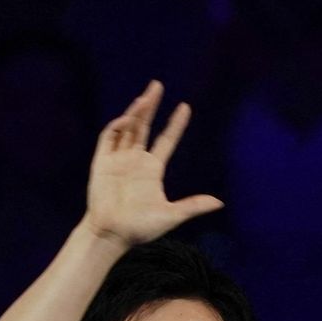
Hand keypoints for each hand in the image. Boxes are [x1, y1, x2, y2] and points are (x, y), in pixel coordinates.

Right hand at [84, 80, 223, 247]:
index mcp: (152, 169)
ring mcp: (118, 160)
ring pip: (128, 128)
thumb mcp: (171, 215)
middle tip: (157, 85)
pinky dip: (117, 127)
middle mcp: (136, 160)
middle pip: (145, 126)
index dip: (175, 124)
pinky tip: (128, 120)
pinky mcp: (102, 163)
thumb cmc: (141, 228)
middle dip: (150, 106)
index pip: (166, 140)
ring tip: (145, 98)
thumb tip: (219, 203)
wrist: (112, 235)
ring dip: (135, 112)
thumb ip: (192, 206)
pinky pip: (109, 139)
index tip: (185, 107)